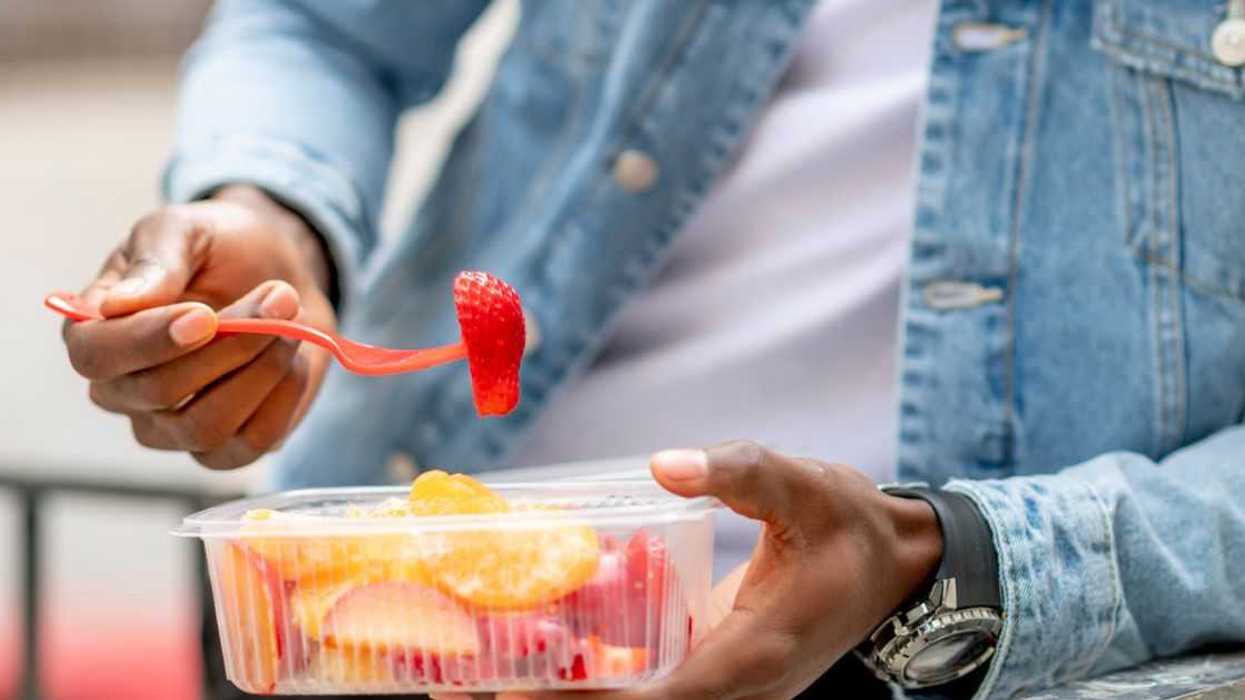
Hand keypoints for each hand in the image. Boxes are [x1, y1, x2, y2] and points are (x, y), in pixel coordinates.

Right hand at [62, 186, 336, 468]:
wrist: (282, 278)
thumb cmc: (222, 251)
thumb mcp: (187, 230)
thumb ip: (155, 262)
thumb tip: (115, 306)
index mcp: (96, 332)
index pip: (96, 356)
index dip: (150, 341)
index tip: (205, 315)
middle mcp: (124, 391)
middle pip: (160, 392)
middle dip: (231, 343)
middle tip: (279, 297)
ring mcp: (173, 428)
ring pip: (206, 427)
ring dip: (261, 370)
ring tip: (290, 321)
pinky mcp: (226, 448)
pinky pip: (250, 444)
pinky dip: (283, 398)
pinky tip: (294, 360)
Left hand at [433, 441, 942, 699]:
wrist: (897, 565)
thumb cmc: (851, 526)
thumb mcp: (805, 485)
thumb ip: (740, 471)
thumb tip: (664, 464)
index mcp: (757, 655)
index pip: (665, 697)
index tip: (521, 690)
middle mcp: (738, 685)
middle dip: (565, 699)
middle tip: (482, 680)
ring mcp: (729, 684)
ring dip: (577, 689)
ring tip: (497, 668)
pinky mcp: (719, 667)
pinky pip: (655, 681)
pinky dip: (604, 671)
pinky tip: (553, 642)